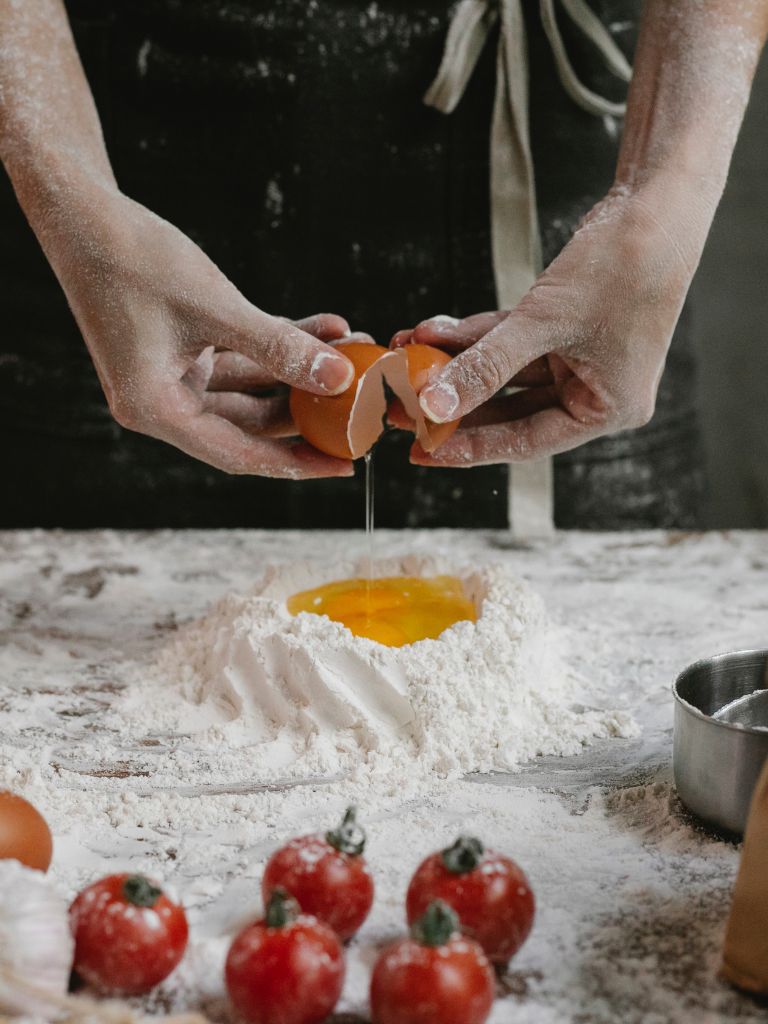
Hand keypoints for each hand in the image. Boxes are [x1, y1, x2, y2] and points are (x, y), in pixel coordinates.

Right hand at [40, 184, 357, 477]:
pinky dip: (280, 343)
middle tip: (359, 405)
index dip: (296, 463)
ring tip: (351, 349)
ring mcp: (172, 376)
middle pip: (250, 425)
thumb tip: (339, 377)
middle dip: (308, 408)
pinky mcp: (182, 350)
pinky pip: (243, 357)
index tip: (344, 464)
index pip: (238, 454)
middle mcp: (162, 402)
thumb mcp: (216, 309)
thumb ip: (279, 348)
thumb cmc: (135, 261)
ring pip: (252, 389)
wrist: (83, 214)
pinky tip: (324, 327)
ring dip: (300, 369)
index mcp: (155, 409)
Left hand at [391, 183, 706, 467]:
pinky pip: (510, 343)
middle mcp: (597, 392)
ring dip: (457, 364)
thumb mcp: (543, 322)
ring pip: (505, 374)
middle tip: (404, 410)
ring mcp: (582, 362)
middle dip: (455, 404)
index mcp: (608, 410)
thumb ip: (486, 366)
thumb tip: (436, 404)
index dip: (470, 445)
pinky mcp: (567, 331)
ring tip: (409, 359)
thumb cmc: (624, 265)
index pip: (526, 442)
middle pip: (511, 412)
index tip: (423, 448)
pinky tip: (434, 332)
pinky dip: (475, 338)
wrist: (656, 202)